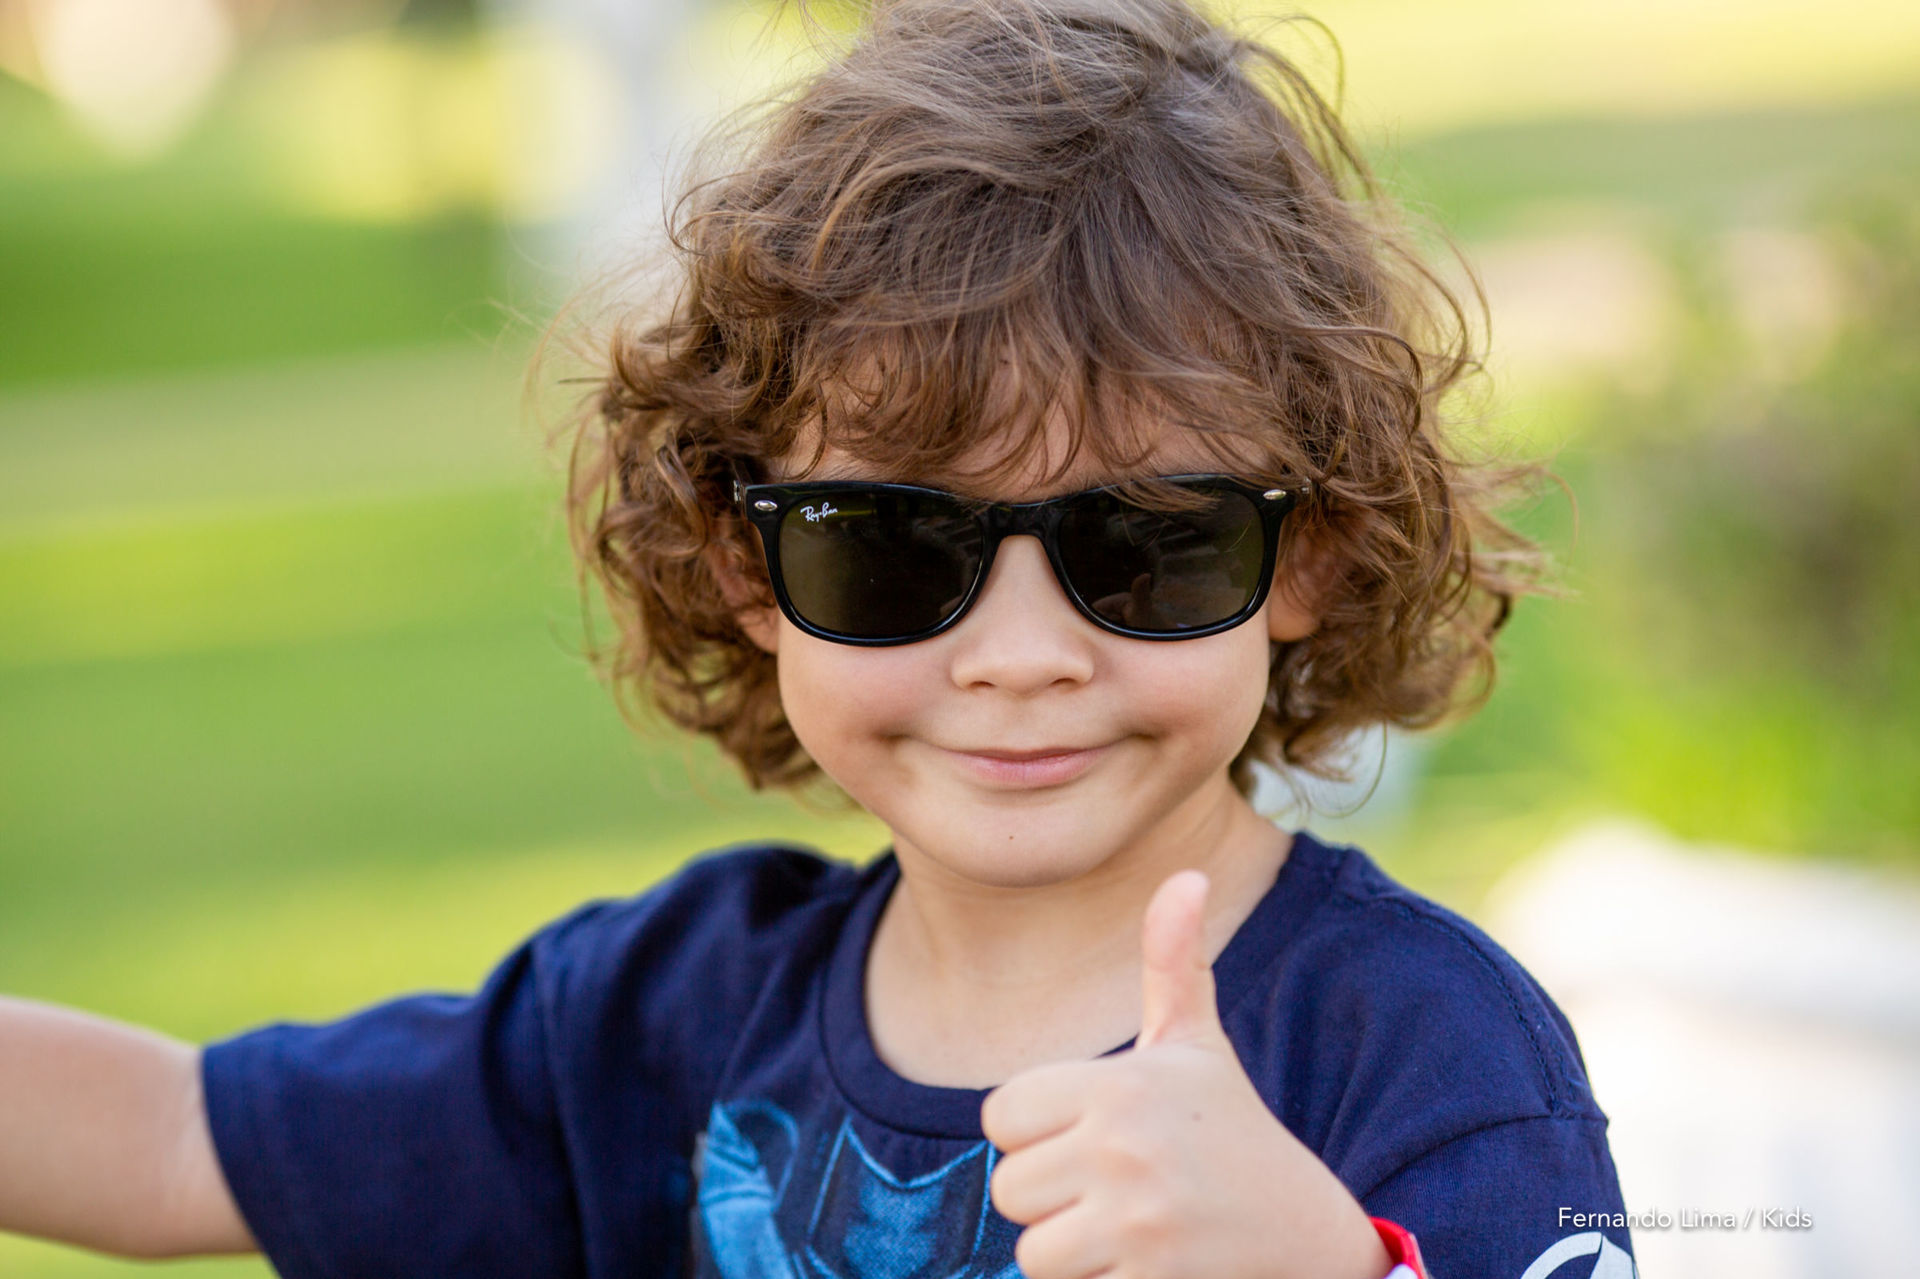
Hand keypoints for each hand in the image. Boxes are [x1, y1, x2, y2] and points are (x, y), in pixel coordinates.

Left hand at [980, 870, 1392, 1278]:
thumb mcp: (1197, 1045)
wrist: (1307, 1232)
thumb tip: (1188, 873)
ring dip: (1069, 1251)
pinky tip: (1144, 1264)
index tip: (1089, 1132)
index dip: (1034, 1130)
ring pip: (1032, 1251)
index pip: (1000, 1114)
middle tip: (1112, 1188)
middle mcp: (1124, 1148)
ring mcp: (1138, 1221)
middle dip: (1051, 1197)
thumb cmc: (1230, 1130)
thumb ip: (1173, 962)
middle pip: (1009, 1188)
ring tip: (1124, 1228)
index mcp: (1120, 1084)